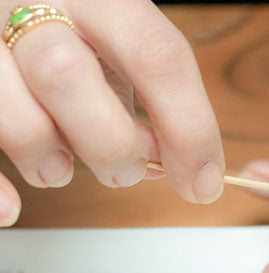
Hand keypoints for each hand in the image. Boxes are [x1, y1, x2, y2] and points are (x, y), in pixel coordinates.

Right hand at [0, 0, 224, 226]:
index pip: (156, 56)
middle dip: (110, 144)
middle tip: (125, 172)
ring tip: (59, 168)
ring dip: (47, 158)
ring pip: (12, 109)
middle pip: (66, 75)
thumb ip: (148, 95)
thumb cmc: (71, 27)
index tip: (202, 183)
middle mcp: (32, 1)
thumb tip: (173, 164)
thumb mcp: (116, 43)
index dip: (189, 129)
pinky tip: (11, 208)